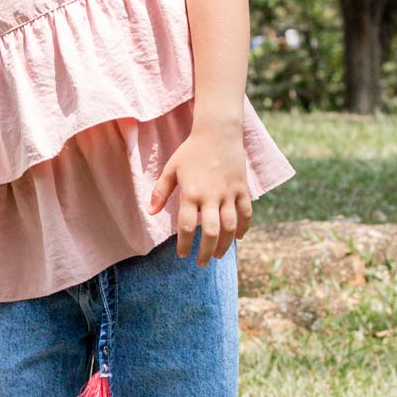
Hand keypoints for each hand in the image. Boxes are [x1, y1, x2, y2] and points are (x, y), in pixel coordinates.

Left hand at [147, 123, 252, 264]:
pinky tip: (237, 238)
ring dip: (224, 245)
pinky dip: (243, 228)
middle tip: (201, 263)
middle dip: (205, 251)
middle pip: (210, 232)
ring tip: (218, 256)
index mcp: (191, 193)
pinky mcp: (242, 189)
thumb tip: (150, 212)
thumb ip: (160, 191)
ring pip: (229, 226)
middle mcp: (211, 196)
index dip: (184, 244)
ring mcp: (229, 193)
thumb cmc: (191, 151)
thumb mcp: (171, 169)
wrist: (218, 132)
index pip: (187, 226)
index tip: (183, 255)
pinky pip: (246, 213)